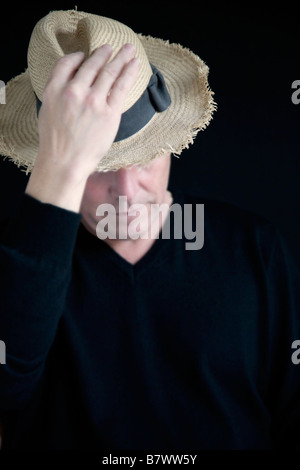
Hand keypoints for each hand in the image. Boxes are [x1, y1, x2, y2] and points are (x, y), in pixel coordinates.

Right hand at [26, 44, 139, 210]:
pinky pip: (121, 86)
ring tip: (128, 49)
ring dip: (121, 57)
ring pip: (109, 72)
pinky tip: (135, 64)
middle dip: (104, 53)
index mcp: (54, 89)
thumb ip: (59, 93)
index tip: (85, 56)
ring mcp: (93, 101)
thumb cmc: (55, 142)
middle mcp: (74, 91)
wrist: (65, 163)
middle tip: (112, 46)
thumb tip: (75, 82)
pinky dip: (129, 72)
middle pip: (92, 64)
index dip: (78, 57)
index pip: (67, 63)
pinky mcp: (109, 112)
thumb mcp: (47, 111)